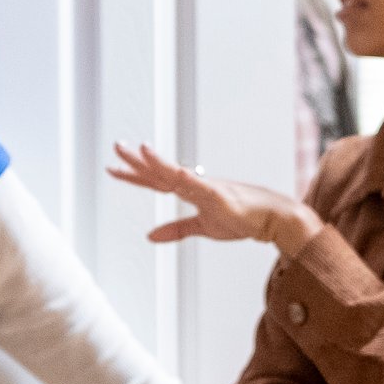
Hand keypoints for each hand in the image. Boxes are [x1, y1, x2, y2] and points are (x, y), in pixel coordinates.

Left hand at [108, 142, 320, 255]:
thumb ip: (176, 229)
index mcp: (189, 190)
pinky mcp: (222, 196)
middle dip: (137, 161)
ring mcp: (208, 188)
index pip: (155, 181)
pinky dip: (190, 179)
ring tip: (141, 150)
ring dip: (160, 163)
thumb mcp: (202, 227)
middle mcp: (195, 184)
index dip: (133, 174)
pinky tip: (178, 172)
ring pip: (178, 174)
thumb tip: (150, 236)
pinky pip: (203, 187)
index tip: (112, 168)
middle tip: (116, 147)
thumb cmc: (241, 218)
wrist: (271, 218)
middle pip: (160, 171)